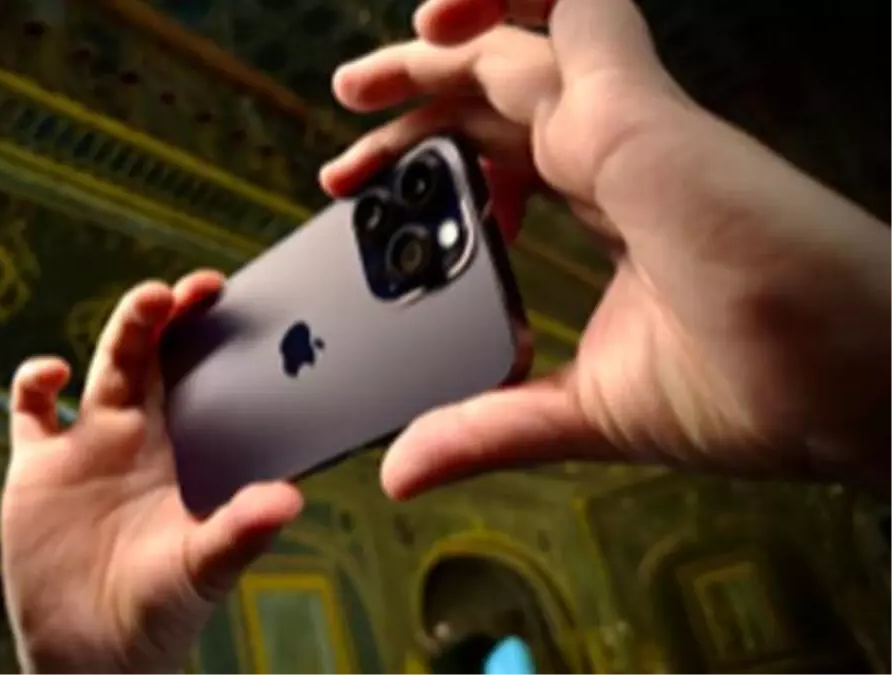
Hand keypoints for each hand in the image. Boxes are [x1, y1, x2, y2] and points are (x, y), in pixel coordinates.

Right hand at [1, 272, 302, 674]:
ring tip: (148, 303)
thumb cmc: (159, 612)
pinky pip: (28, 410)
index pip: (192, 372)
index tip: (225, 301)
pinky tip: (53, 374)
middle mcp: (131, 437)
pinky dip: (34, 381)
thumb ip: (240, 532)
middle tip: (190, 288)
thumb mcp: (204, 567)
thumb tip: (288, 501)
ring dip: (122, 330)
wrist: (93, 654)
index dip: (204, 333)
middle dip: (165, 315)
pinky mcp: (35, 469)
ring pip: (100, 367)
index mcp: (175, 449)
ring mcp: (83, 448)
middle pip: (148, 354)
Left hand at [321, 0, 891, 496]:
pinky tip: (436, 28)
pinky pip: (574, 14)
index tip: (362, 205)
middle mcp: (615, 154)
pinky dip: (505, 4)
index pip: (499, 157)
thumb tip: (401, 471)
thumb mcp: (584, 412)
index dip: (427, 169)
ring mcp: (628, 126)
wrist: (853, 393)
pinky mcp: (641, 114)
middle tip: (340, 162)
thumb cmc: (757, 392)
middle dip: (406, 113)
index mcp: (608, 205)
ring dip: (434, 51)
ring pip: (517, 46)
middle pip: (492, 97)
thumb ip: (490, 425)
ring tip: (359, 84)